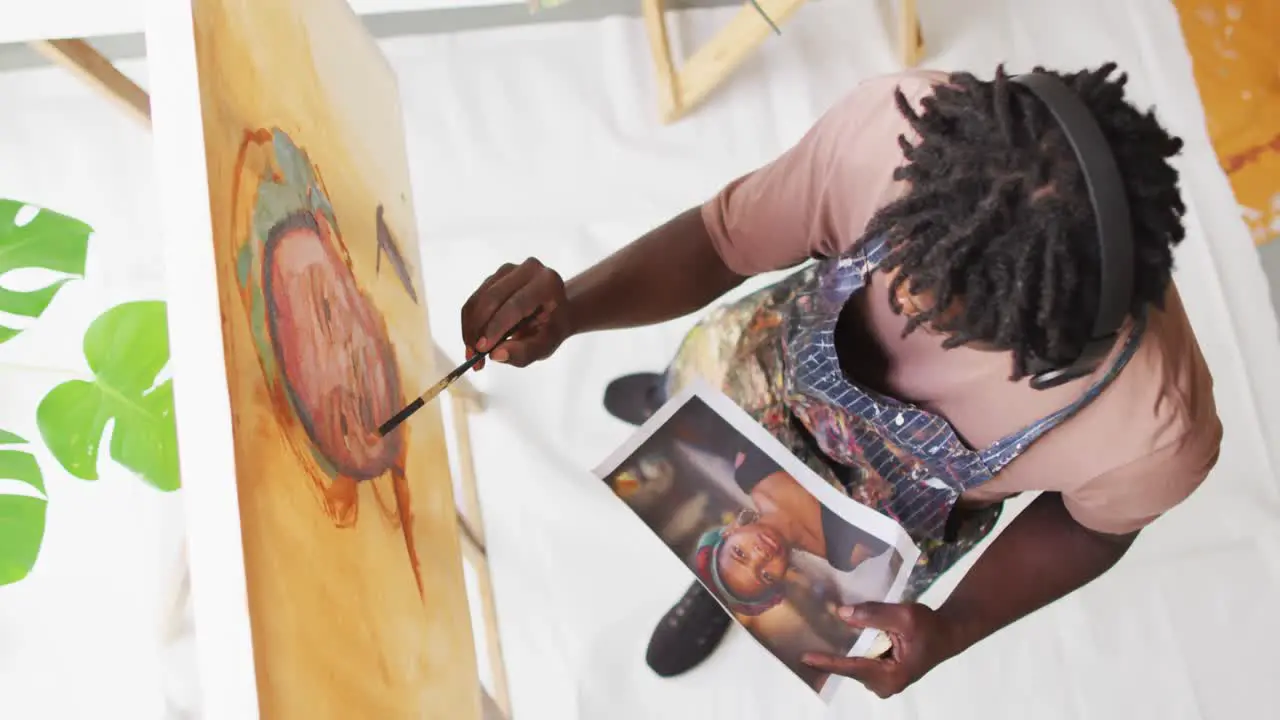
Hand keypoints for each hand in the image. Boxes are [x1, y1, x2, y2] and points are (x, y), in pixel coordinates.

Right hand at [460, 258, 572, 367]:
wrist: (556, 310)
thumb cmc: (553, 327)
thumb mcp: (546, 345)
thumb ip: (525, 352)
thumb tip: (495, 355)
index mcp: (547, 284)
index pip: (516, 304)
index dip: (496, 326)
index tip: (481, 350)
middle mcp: (528, 269)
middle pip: (492, 298)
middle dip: (478, 329)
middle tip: (473, 355)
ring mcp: (508, 270)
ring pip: (478, 300)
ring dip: (470, 328)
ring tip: (472, 353)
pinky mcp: (494, 277)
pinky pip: (474, 301)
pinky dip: (470, 323)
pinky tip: (473, 340)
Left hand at [801, 602, 963, 698]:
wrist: (947, 633)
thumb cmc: (929, 626)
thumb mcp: (904, 615)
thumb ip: (873, 615)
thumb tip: (841, 614)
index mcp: (891, 676)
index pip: (852, 667)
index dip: (828, 661)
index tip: (805, 657)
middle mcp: (884, 685)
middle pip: (851, 668)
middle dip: (831, 654)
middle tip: (807, 638)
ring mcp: (883, 682)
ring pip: (855, 665)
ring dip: (842, 650)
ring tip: (819, 634)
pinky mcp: (883, 674)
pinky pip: (861, 662)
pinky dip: (853, 649)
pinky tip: (839, 636)